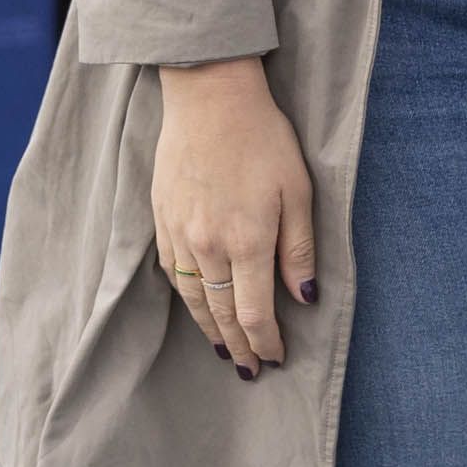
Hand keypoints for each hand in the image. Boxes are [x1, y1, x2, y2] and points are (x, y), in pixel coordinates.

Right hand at [149, 58, 315, 377]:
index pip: (254, 313)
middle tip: (250, 370)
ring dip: (210, 330)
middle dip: (239, 347)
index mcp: (246, 241)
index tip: (275, 358)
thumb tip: (304, 297)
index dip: (265, 343)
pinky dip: (188, 298)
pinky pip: (173, 274)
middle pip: (222, 315)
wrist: (209, 97)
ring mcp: (180, 234)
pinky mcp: (162, 220)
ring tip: (224, 350)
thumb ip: (298, 248)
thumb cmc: (262, 138)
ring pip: (194, 300)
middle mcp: (208, 246)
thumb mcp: (297, 189)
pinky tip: (198, 306)